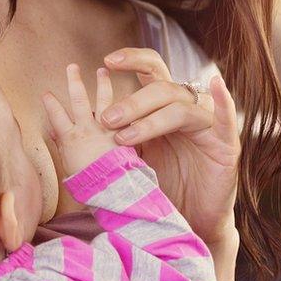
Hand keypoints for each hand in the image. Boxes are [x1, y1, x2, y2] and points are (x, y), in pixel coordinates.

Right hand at [41, 64, 118, 175]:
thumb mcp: (69, 166)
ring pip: (103, 101)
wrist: (110, 188)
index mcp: (70, 139)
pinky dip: (125, 105)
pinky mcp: (122, 133)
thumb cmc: (87, 183)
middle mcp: (87, 130)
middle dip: (74, 81)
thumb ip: (63, 147)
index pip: (56, 116)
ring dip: (103, 84)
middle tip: (71, 66)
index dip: (50, 104)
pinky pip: (124, 115)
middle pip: (78, 100)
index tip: (46, 93)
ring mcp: (106, 129)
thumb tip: (54, 133)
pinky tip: (129, 95)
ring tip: (102, 70)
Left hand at [100, 48, 240, 241]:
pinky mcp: (225, 144)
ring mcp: (206, 125)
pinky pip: (227, 117)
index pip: (149, 71)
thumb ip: (102, 138)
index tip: (105, 62)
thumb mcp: (125, 159)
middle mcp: (185, 109)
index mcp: (162, 108)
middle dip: (131, 101)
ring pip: (180, 107)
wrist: (192, 219)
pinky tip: (215, 84)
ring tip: (124, 137)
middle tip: (106, 119)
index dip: (131, 60)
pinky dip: (223, 100)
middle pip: (161, 88)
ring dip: (150, 119)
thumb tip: (53, 126)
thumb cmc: (159, 187)